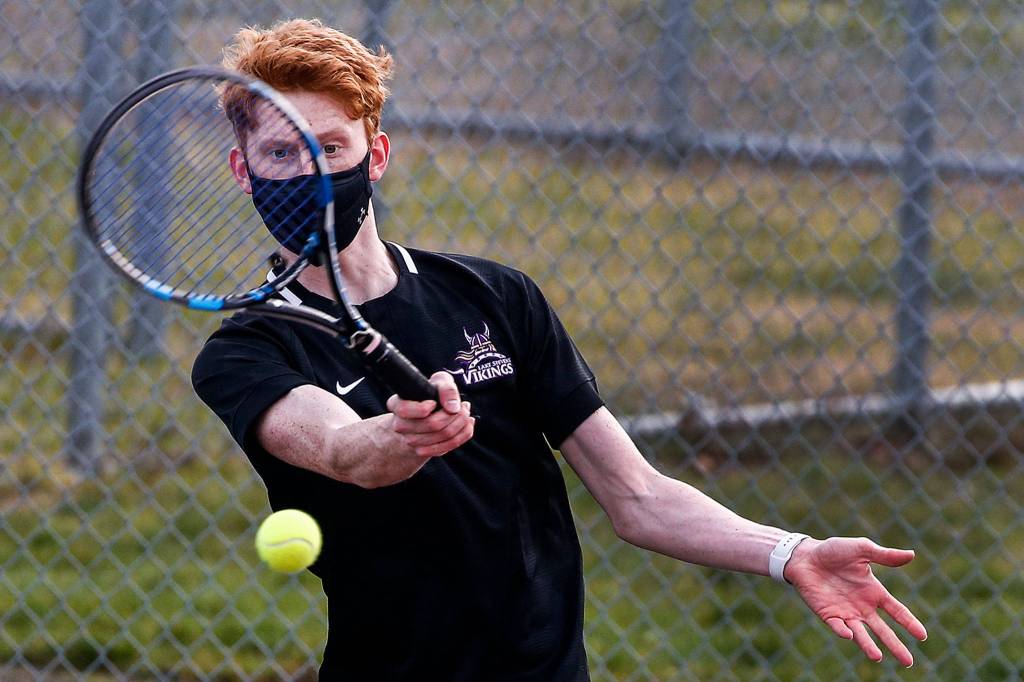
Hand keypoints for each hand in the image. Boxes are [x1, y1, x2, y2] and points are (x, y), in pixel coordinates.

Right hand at [386, 371, 474, 457]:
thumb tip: (453, 407)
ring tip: (465, 413)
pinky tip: (467, 424)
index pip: (405, 410)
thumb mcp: (438, 382)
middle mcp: (400, 425)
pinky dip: (462, 434)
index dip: (424, 407)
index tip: (434, 402)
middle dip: (454, 414)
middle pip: (432, 424)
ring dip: (461, 424)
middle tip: (463, 406)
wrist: (426, 414)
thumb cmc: (431, 394)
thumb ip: (446, 388)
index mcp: (397, 405)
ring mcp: (411, 441)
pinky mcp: (424, 451)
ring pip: (443, 436)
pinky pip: (448, 446)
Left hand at [785, 537, 926, 666]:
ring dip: (868, 645)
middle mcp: (862, 607)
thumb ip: (884, 555)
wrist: (804, 556)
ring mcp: (845, 613)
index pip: (897, 611)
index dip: (909, 623)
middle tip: (908, 662)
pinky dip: (842, 631)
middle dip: (895, 645)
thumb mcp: (861, 549)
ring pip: (861, 634)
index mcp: (874, 592)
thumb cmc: (833, 551)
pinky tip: (849, 634)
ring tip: (877, 657)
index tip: (922, 636)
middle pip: (883, 630)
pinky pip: (837, 626)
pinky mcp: (828, 615)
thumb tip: (912, 554)